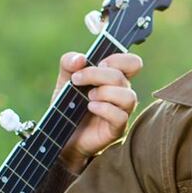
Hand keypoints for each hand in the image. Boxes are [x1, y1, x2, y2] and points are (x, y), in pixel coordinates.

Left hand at [56, 51, 142, 171]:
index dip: (118, 59)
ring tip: (88, 97)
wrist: (59, 134)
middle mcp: (121, 93)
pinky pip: (120, 116)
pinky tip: (90, 107)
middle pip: (121, 77)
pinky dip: (104, 108)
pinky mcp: (117, 129)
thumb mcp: (64, 80)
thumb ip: (69, 63)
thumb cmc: (67, 106)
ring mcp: (121, 112)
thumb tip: (81, 58)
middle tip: (77, 80)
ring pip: (128, 96)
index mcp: (113, 79)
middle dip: (96, 74)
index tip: (97, 63)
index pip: (132, 63)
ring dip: (104, 92)